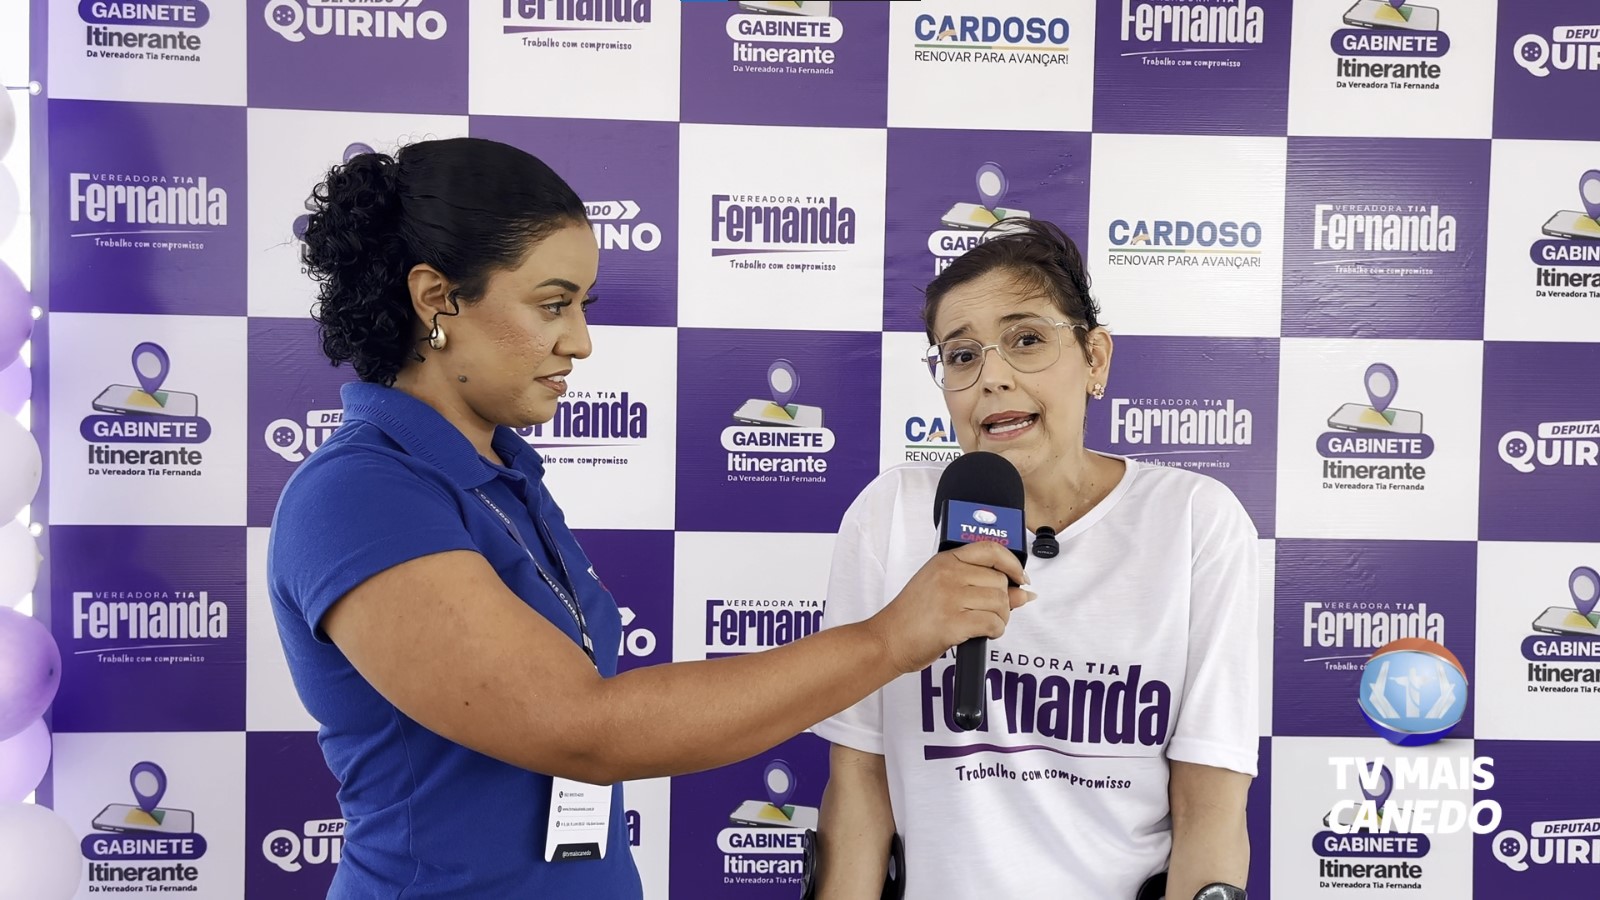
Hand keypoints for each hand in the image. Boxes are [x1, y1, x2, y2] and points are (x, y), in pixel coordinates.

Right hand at [865, 542, 1032, 674]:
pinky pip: (993, 624)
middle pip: (1000, 581)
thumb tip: (1023, 592)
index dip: (1012, 564)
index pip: (990, 549)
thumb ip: (981, 586)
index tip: (1020, 578)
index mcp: (945, 561)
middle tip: (990, 613)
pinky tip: (981, 633)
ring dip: (1000, 619)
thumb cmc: (911, 616)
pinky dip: (994, 632)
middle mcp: (948, 575)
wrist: (887, 640)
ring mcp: (950, 598)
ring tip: (982, 624)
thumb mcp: (943, 589)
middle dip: (1003, 602)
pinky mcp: (953, 623)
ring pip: (1000, 604)